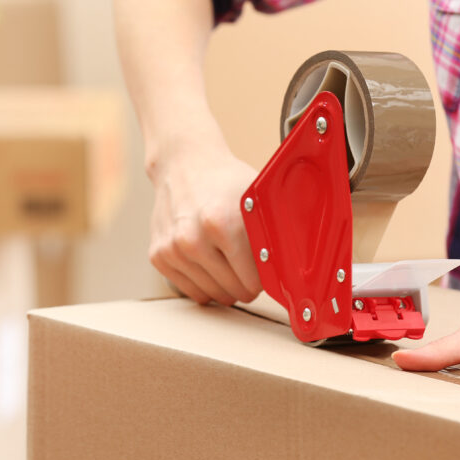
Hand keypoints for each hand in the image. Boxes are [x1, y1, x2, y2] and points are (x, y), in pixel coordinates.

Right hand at [148, 148, 261, 305]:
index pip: (253, 281)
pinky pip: (192, 291)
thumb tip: (300, 262)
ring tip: (229, 259)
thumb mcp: (257, 197)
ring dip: (226, 284)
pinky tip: (210, 261)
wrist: (183, 164)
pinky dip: (205, 282)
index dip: (264, 276)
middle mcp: (192, 239)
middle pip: (234, 291)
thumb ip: (276, 229)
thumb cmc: (223, 180)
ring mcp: (172, 250)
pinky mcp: (159, 256)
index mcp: (221, 223)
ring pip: (213, 294)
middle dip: (246, 282)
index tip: (265, 267)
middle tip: (248, 262)